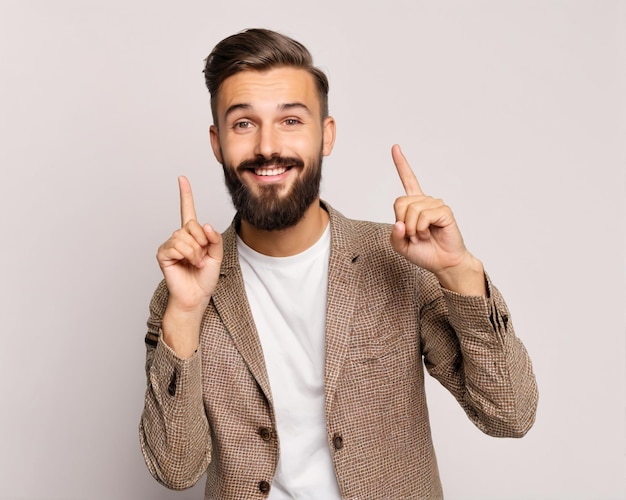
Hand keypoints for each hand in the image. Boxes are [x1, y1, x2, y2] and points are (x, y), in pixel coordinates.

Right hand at [156, 176, 222, 355]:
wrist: (197, 296)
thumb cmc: (205, 278)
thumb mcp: (217, 255)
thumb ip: (214, 238)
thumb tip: (204, 225)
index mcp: (192, 235)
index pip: (188, 210)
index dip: (185, 194)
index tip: (182, 178)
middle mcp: (179, 237)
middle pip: (192, 225)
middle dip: (202, 241)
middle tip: (202, 257)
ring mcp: (170, 245)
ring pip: (185, 236)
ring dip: (195, 251)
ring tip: (195, 263)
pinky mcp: (163, 254)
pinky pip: (177, 246)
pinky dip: (187, 255)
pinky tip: (188, 264)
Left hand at [389, 145, 485, 295]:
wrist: (442, 263)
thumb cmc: (423, 252)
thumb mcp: (400, 245)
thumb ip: (394, 234)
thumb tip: (398, 223)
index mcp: (414, 205)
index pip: (407, 180)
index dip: (401, 164)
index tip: (395, 147)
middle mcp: (425, 201)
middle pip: (400, 202)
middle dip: (401, 222)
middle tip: (412, 235)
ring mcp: (435, 204)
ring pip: (411, 210)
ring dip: (412, 229)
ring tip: (422, 236)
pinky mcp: (444, 211)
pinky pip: (423, 216)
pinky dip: (421, 229)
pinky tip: (428, 234)